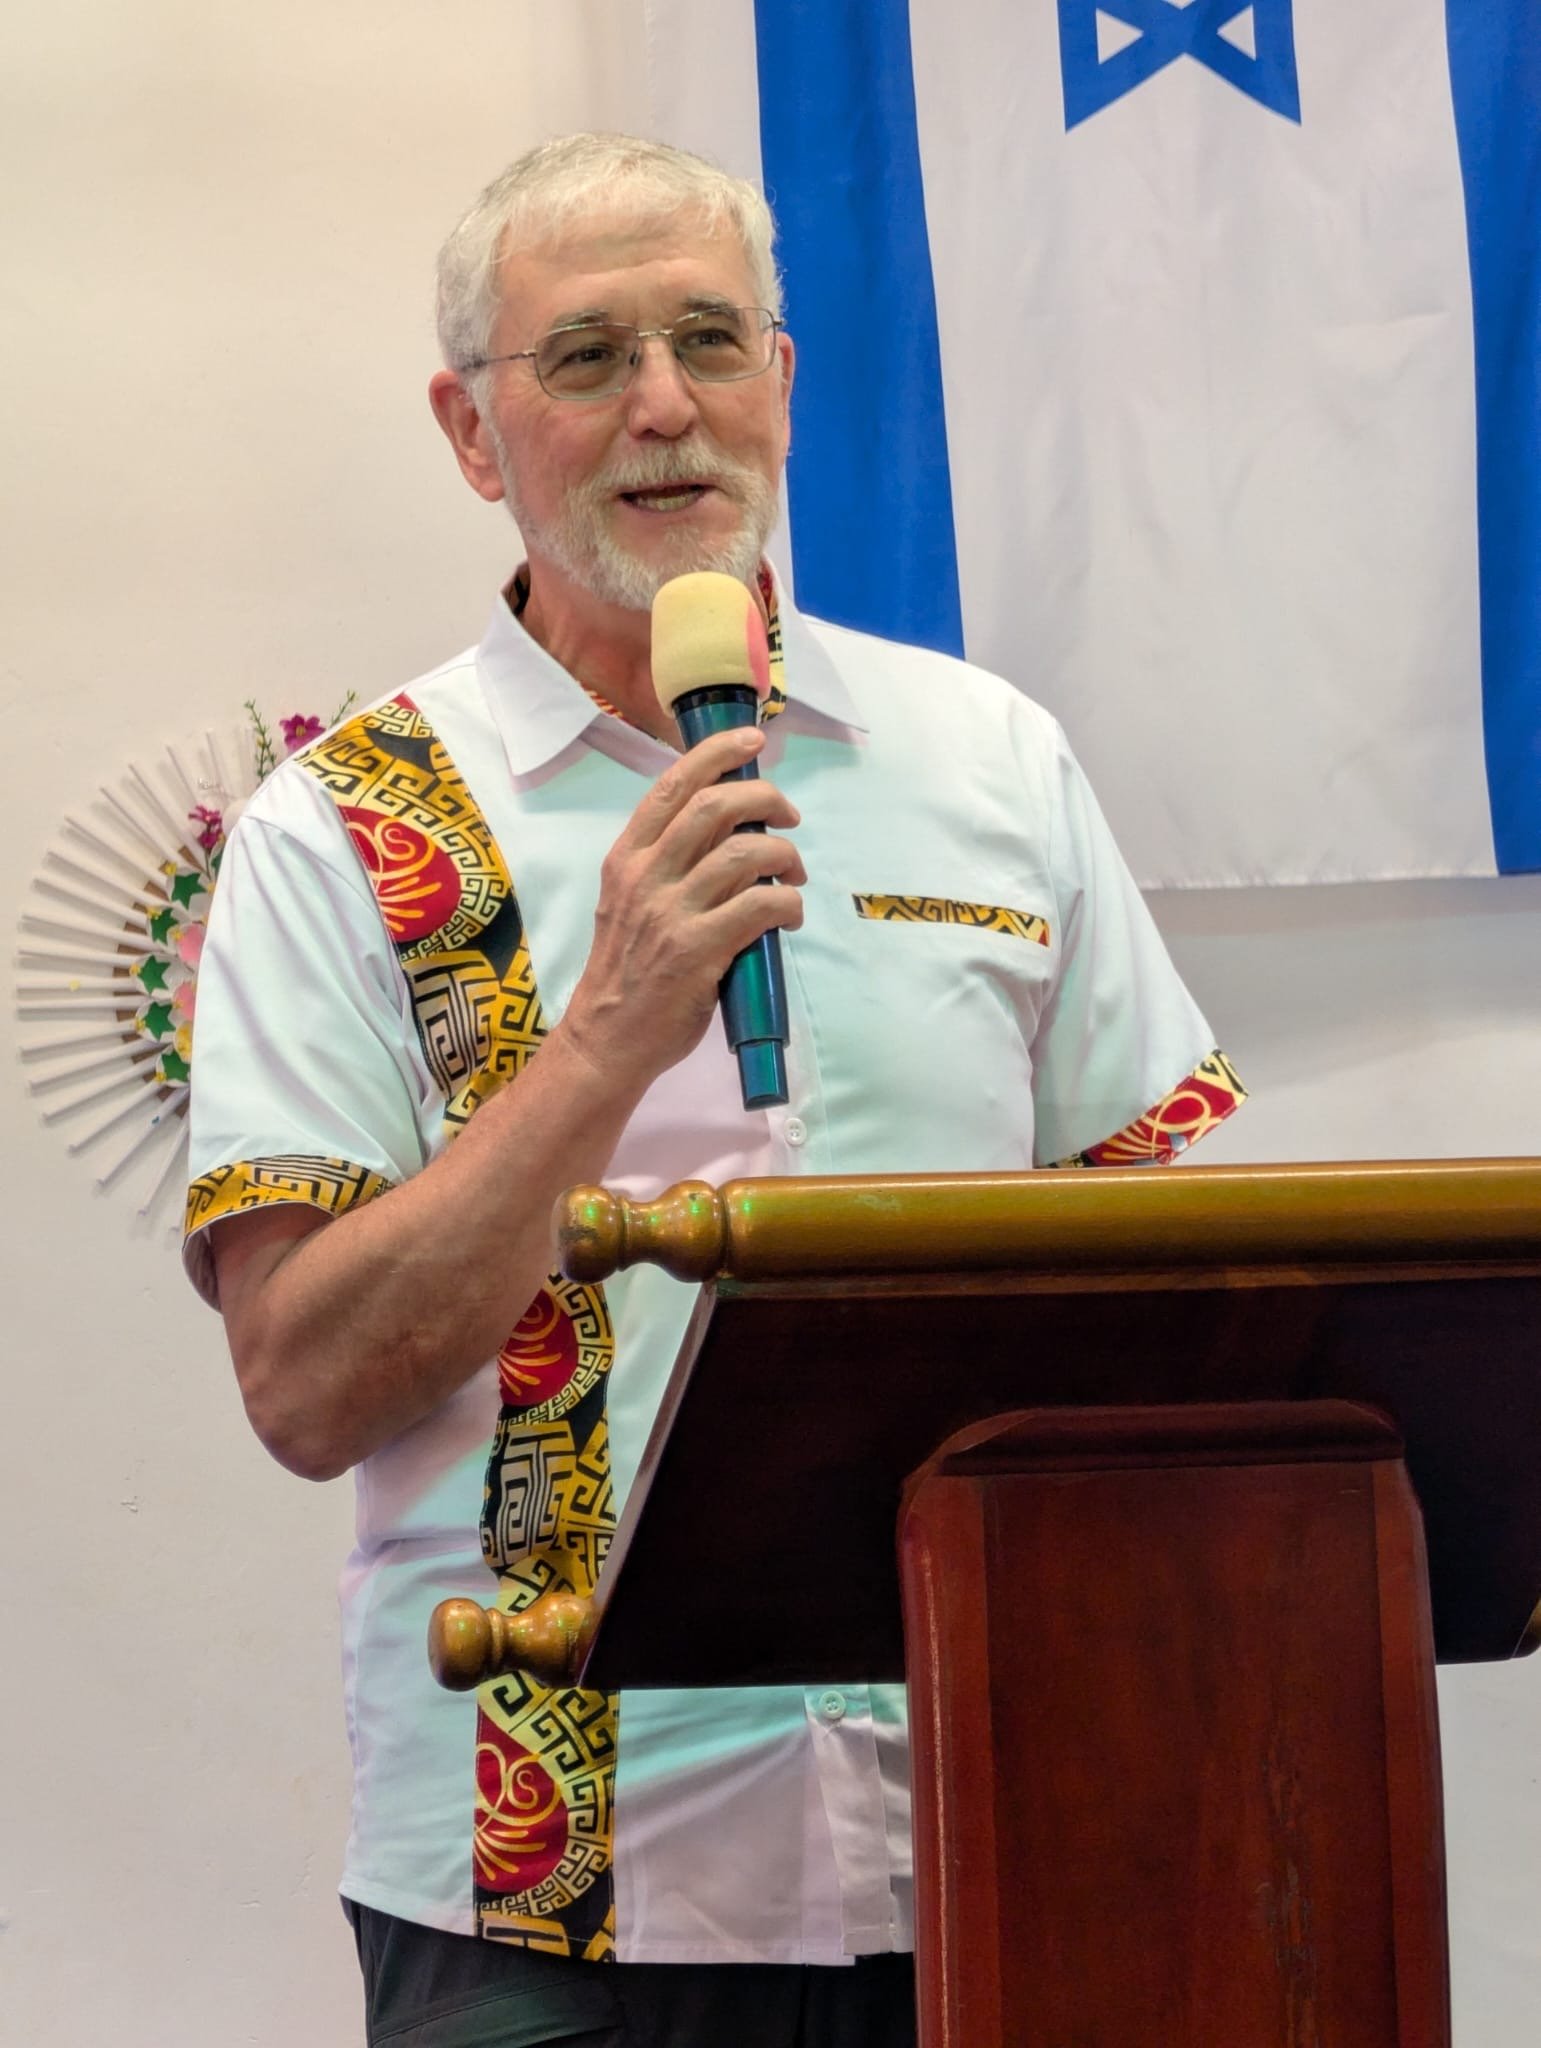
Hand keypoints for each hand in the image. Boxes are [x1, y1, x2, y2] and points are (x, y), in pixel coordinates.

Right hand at [559, 727, 804, 1090]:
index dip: (716, 753)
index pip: (672, 785)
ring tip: (793, 874)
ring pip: (746, 852)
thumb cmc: (627, 971)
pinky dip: (788, 902)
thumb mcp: (629, 902)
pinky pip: (761, 904)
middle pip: (715, 805)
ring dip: (785, 854)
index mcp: (626, 857)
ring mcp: (671, 912)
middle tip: (789, 816)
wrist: (607, 1038)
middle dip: (766, 799)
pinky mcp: (698, 949)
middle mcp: (645, 876)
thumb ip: (668, 864)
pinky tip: (788, 915)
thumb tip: (730, 831)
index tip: (752, 741)